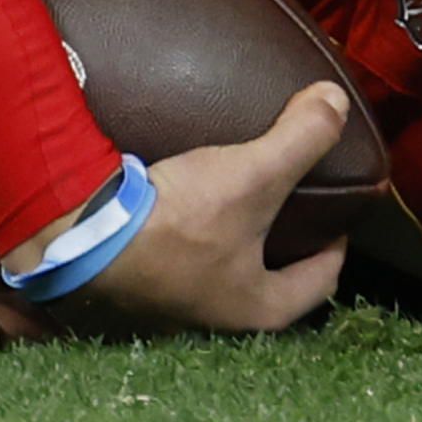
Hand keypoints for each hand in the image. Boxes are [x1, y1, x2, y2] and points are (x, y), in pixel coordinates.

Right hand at [75, 85, 354, 334]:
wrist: (82, 234)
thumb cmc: (180, 222)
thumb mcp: (252, 175)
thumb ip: (301, 139)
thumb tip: (339, 102)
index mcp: (260, 308)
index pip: (320, 283)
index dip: (335, 246)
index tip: (336, 215)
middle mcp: (219, 319)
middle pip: (270, 279)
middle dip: (282, 243)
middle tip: (291, 202)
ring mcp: (174, 305)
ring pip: (223, 270)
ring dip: (233, 238)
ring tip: (238, 195)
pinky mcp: (137, 282)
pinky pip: (180, 256)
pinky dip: (192, 232)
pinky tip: (183, 198)